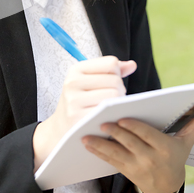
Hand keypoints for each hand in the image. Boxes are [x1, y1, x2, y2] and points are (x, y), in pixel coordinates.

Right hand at [33, 56, 136, 170]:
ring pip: (114, 95)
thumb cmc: (80, 102)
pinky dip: (112, 115)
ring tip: (108, 108)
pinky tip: (106, 118)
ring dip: (117, 104)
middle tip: (111, 100)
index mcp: (76, 69)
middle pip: (115, 80)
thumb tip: (132, 65)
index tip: (110, 83)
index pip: (111, 63)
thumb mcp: (90, 81)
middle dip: (119, 91)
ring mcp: (75, 100)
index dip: (117, 73)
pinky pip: (108, 112)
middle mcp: (73, 82)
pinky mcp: (79, 118)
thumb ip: (112, 71)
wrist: (60, 129)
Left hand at [82, 101, 193, 192]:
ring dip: (100, 145)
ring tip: (86, 136)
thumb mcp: (186, 140)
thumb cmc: (176, 155)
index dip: (134, 128)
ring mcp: (137, 167)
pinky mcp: (126, 172)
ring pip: (116, 155)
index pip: (147, 135)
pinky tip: (87, 143)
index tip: (122, 118)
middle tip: (101, 122)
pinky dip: (98, 153)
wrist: (168, 185)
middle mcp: (150, 159)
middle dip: (115, 133)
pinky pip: (110, 162)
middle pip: (130, 144)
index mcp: (164, 147)